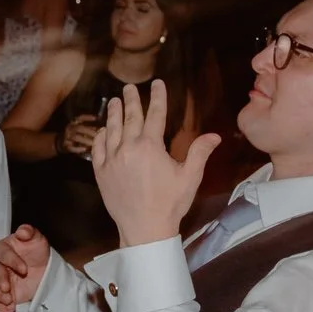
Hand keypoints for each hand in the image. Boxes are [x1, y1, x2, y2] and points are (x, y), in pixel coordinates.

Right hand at [0, 225, 52, 311]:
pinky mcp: (4, 295)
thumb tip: (22, 231)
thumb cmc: (36, 251)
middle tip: (7, 287)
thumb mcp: (36, 239)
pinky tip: (9, 308)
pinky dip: (0, 306)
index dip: (11, 261)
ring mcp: (0, 281)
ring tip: (9, 300)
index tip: (24, 269)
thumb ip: (29, 232)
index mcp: (2, 250)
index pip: (2, 254)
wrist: (45, 270)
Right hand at [58, 113, 98, 157]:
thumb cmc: (75, 135)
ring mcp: (67, 137)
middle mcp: (70, 128)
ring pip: (76, 137)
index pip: (80, 118)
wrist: (61, 142)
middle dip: (89, 131)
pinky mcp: (66, 146)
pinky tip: (85, 149)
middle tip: (97, 135)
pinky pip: (72, 147)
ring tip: (93, 143)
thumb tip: (101, 129)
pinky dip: (78, 149)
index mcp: (74, 123)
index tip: (96, 118)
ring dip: (85, 140)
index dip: (88, 117)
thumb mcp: (80, 128)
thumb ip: (89, 128)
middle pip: (79, 128)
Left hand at [90, 80, 220, 247]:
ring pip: (112, 129)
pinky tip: (103, 130)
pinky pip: (98, 148)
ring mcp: (112, 159)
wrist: (144, 228)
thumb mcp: (190, 177)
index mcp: (151, 146)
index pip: (155, 114)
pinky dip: (100, 136)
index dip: (157, 97)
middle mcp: (129, 148)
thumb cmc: (170, 204)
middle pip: (130, 117)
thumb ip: (199, 153)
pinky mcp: (101, 171)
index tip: (157, 83)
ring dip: (114, 113)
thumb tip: (214, 136)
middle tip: (129, 87)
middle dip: (132, 100)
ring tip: (115, 102)